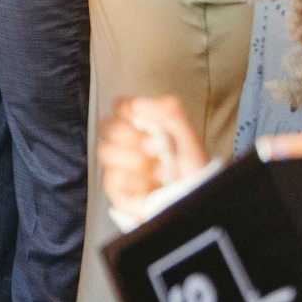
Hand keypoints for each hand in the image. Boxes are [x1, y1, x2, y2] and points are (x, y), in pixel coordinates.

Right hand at [99, 94, 210, 222]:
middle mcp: (127, 144)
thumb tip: (138, 102)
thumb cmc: (194, 170)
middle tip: (155, 147)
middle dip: (131, 136)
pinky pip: (111, 178)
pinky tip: (148, 185)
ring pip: (105, 150)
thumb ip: (168, 111)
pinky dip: (134, 181)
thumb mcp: (188, 135)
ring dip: (133, 159)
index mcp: (142, 127)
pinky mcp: (117, 190)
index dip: (130, 111)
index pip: (120, 106)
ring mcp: (120, 166)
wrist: (196, 198)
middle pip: (107, 125)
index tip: (146, 122)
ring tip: (155, 169)